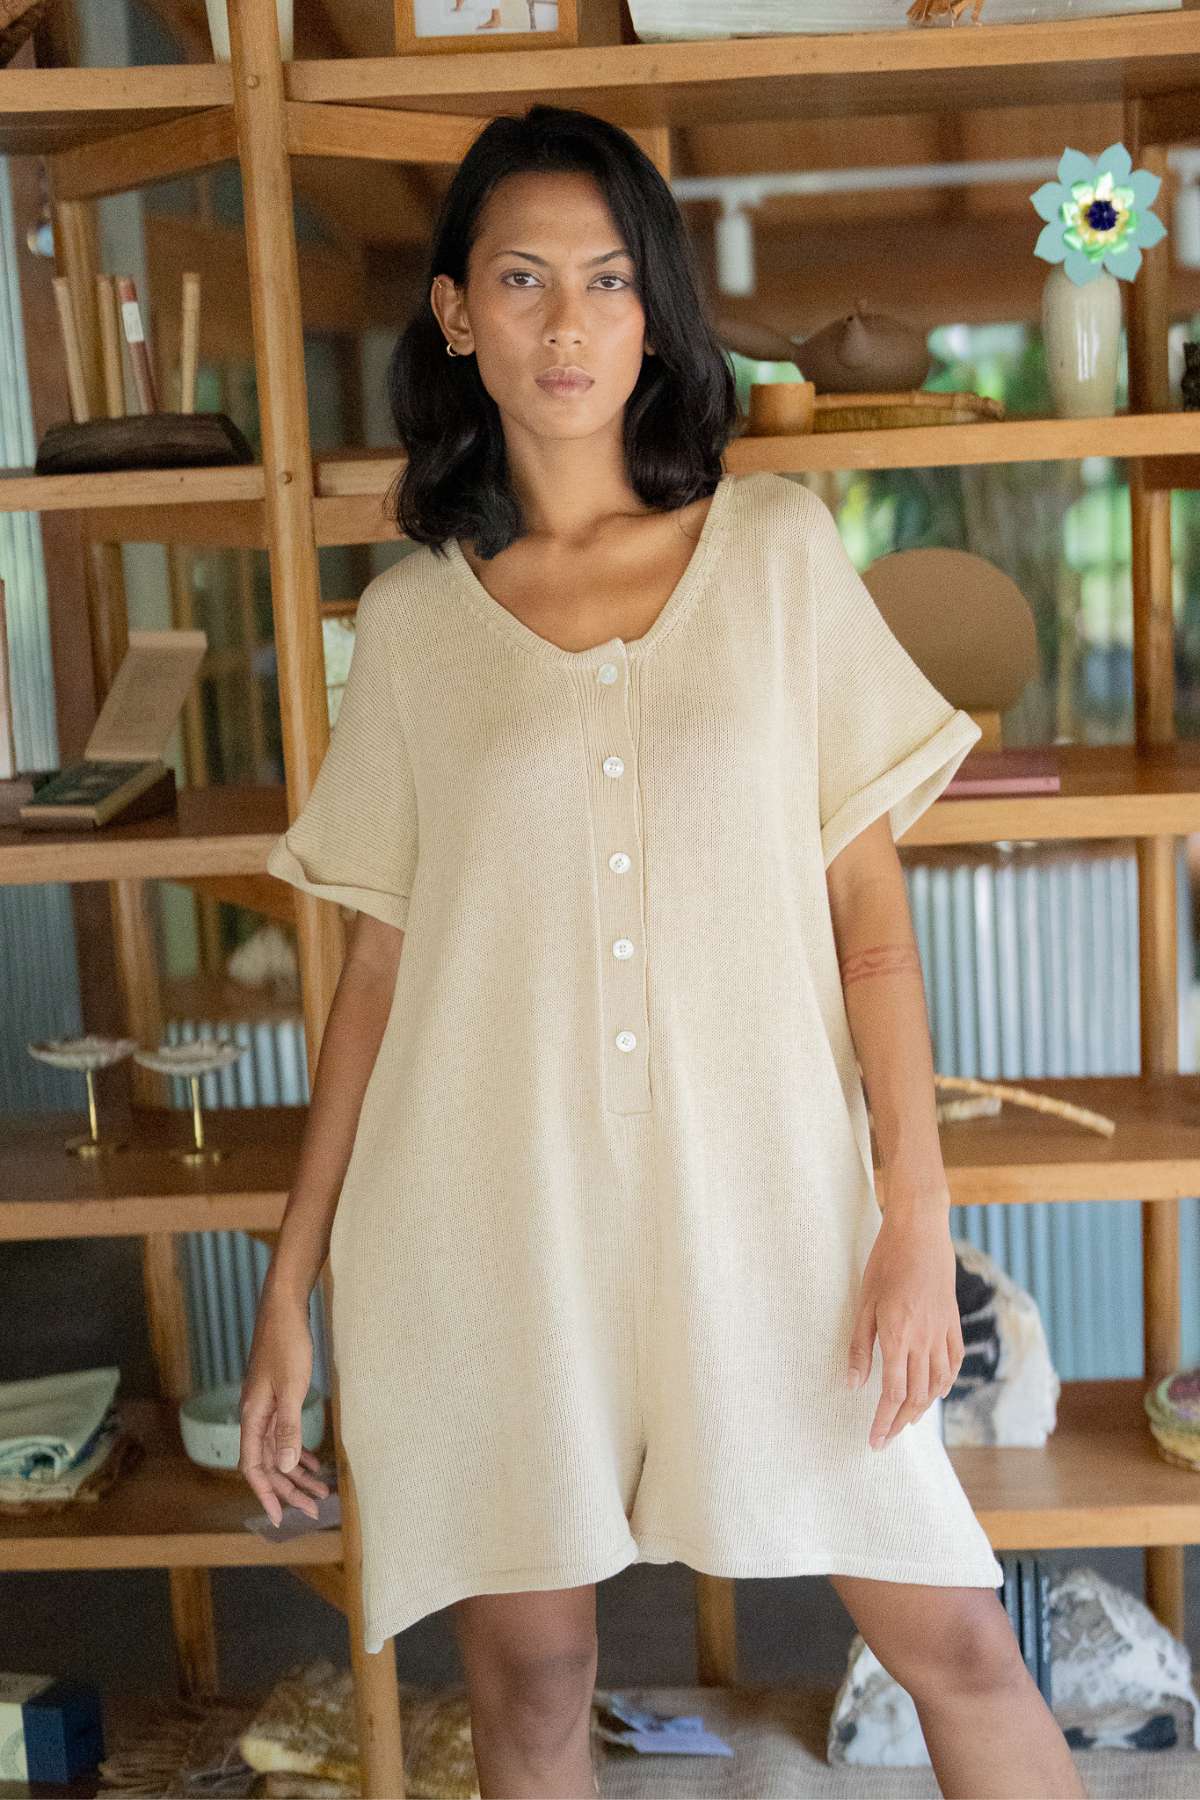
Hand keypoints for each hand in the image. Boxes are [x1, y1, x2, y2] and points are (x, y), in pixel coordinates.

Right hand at [239, 1289, 330, 1526]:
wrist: (284, 1307)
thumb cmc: (286, 1344)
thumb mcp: (291, 1389)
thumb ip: (287, 1429)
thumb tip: (284, 1468)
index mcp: (253, 1416)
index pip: (254, 1467)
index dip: (266, 1495)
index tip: (280, 1519)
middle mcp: (255, 1415)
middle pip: (268, 1463)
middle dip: (289, 1489)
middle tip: (314, 1508)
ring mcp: (265, 1405)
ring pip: (278, 1449)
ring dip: (297, 1472)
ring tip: (320, 1491)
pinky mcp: (277, 1395)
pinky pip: (284, 1433)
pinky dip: (297, 1449)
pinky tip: (313, 1460)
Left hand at [845, 1208, 962, 1449]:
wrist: (920, 1233)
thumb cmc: (885, 1264)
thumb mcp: (863, 1303)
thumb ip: (859, 1346)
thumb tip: (852, 1384)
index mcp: (898, 1337)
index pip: (892, 1393)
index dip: (883, 1421)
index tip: (874, 1441)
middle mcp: (924, 1341)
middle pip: (916, 1395)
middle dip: (900, 1422)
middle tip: (887, 1438)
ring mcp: (941, 1332)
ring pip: (937, 1384)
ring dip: (922, 1407)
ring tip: (907, 1420)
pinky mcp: (952, 1323)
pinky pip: (953, 1363)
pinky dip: (944, 1383)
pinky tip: (935, 1391)